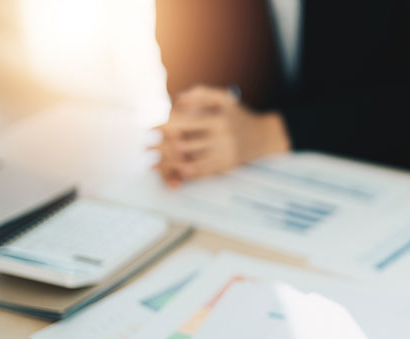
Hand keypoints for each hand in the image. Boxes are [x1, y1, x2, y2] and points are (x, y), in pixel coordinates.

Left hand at [151, 86, 290, 186]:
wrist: (264, 137)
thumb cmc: (238, 115)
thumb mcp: (223, 98)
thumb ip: (200, 93)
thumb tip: (177, 100)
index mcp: (217, 119)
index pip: (184, 123)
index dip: (162, 126)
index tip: (148, 129)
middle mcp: (221, 138)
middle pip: (183, 145)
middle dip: (161, 148)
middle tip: (145, 149)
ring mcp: (223, 154)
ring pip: (190, 162)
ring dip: (168, 164)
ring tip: (152, 164)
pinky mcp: (225, 167)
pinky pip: (201, 172)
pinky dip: (185, 174)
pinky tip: (172, 174)